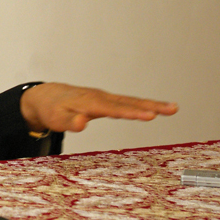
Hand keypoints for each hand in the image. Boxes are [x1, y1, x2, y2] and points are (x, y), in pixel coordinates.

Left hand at [20, 82, 177, 132]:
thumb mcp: (57, 119)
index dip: (132, 113)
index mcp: (90, 102)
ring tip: (173, 108)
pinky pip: (126, 102)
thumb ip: (70, 122)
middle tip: (173, 109)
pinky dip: (141, 105)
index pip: (114, 109)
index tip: (150, 116)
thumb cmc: (52, 110)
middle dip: (151, 106)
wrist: (46, 97)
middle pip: (128, 102)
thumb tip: (83, 122)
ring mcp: (104, 97)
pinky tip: (155, 109)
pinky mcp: (105, 100)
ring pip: (130, 101)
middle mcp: (100, 97)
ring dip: (151, 104)